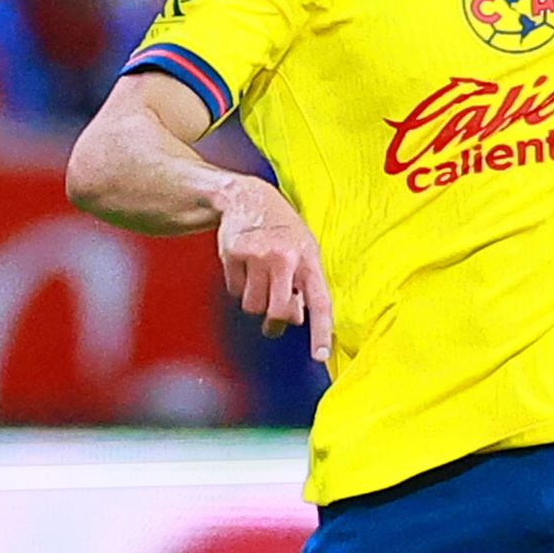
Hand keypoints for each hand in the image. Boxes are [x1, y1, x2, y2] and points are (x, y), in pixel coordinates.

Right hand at [215, 177, 333, 362]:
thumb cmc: (283, 229)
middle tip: (273, 325)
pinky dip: (238, 287)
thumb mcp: (304, 250)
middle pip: (278, 312)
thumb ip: (305, 284)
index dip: (320, 331)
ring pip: (253, 306)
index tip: (320, 355)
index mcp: (309, 258)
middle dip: (275, 323)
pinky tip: (244, 267)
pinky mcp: (232, 253)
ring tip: (260, 280)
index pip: (319, 301)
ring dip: (255, 302)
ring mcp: (257, 254)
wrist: (248, 197)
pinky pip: (234, 291)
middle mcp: (285, 256)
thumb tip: (297, 319)